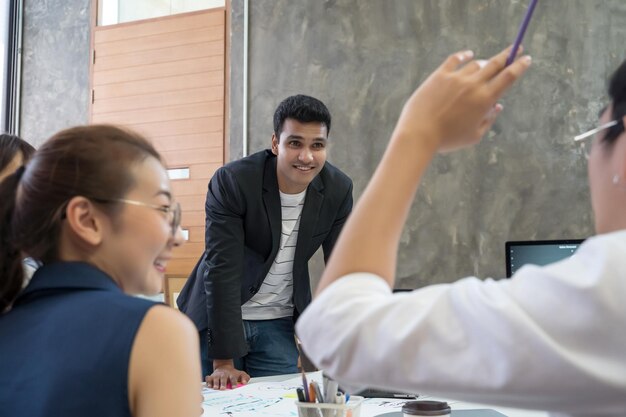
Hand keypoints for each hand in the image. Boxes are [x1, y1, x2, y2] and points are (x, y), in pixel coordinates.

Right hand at [205, 359, 250, 389]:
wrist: (224, 367)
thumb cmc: (233, 374)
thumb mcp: (240, 374)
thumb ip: (245, 378)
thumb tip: (245, 383)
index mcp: (231, 375)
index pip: (233, 378)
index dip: (234, 382)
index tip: (234, 387)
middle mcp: (223, 375)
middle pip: (223, 378)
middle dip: (223, 383)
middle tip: (223, 388)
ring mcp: (217, 375)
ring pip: (215, 379)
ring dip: (215, 383)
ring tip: (215, 388)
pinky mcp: (211, 377)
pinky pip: (208, 378)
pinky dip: (208, 381)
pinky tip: (209, 385)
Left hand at [393, 46, 531, 152]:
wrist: (419, 134)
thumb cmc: (447, 140)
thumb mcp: (474, 136)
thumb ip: (489, 120)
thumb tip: (498, 106)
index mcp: (485, 100)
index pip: (508, 77)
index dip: (519, 66)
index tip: (526, 58)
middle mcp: (473, 85)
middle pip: (495, 64)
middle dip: (509, 55)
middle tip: (516, 49)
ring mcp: (455, 78)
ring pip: (475, 64)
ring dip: (483, 65)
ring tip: (485, 68)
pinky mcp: (439, 76)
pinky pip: (455, 60)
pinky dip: (464, 55)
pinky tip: (468, 54)